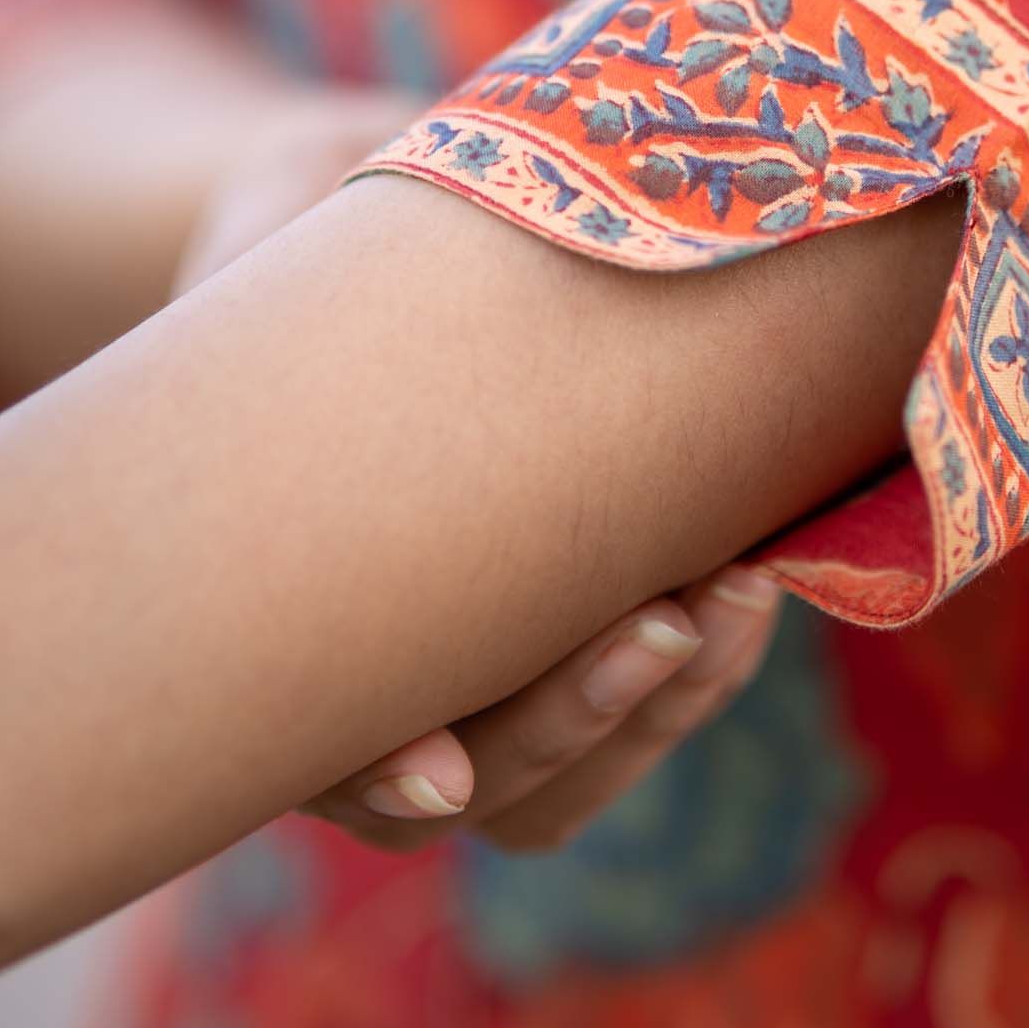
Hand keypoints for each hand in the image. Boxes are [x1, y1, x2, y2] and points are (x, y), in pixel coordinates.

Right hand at [173, 84, 783, 854]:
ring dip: (663, 708)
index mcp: (272, 626)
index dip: (376, 778)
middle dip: (574, 721)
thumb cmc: (292, 249)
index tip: (437, 771)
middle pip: (481, 790)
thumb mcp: (268, 264)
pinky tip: (760, 574)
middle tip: (661, 624)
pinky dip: (709, 661)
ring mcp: (484, 675)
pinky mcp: (580, 628)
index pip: (318, 764)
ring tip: (738, 594)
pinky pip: (646, 704)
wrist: (373, 237)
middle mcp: (378, 682)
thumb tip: (276, 301)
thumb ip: (275, 304)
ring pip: (570, 779)